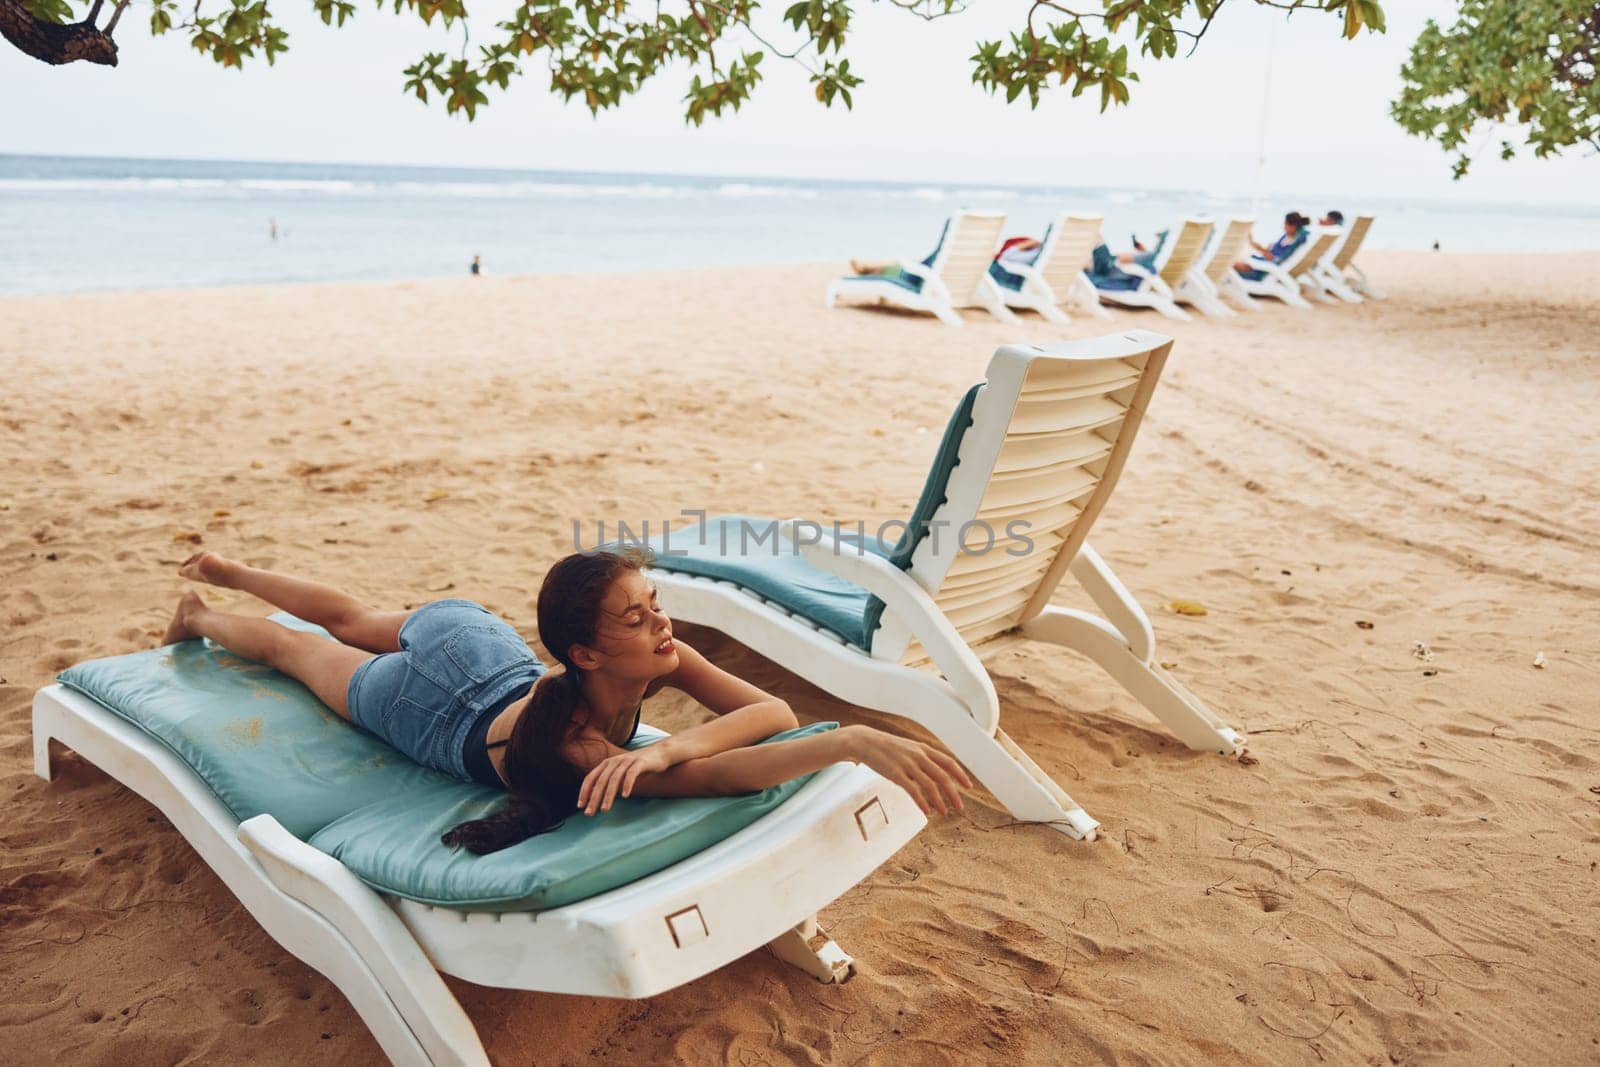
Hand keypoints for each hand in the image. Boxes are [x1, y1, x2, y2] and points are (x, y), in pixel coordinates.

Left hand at [576, 743, 674, 814]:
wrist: (660, 753)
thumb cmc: (638, 766)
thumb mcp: (621, 773)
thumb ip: (609, 783)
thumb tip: (596, 798)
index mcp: (607, 764)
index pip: (591, 778)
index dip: (584, 792)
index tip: (580, 806)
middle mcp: (615, 761)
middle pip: (601, 780)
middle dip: (594, 798)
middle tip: (589, 813)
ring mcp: (627, 760)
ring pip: (614, 779)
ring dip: (608, 795)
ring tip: (605, 809)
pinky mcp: (640, 762)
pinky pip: (631, 774)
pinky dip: (626, 785)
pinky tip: (625, 796)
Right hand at [842, 726, 972, 815]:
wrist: (865, 741)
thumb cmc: (887, 746)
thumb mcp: (909, 747)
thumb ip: (923, 757)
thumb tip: (935, 772)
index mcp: (924, 749)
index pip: (948, 762)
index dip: (960, 775)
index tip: (968, 786)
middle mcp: (919, 756)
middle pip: (943, 776)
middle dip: (954, 793)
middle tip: (960, 807)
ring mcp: (908, 765)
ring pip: (930, 785)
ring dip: (940, 801)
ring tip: (944, 812)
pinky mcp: (896, 774)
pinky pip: (913, 790)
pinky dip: (922, 802)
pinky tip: (926, 810)